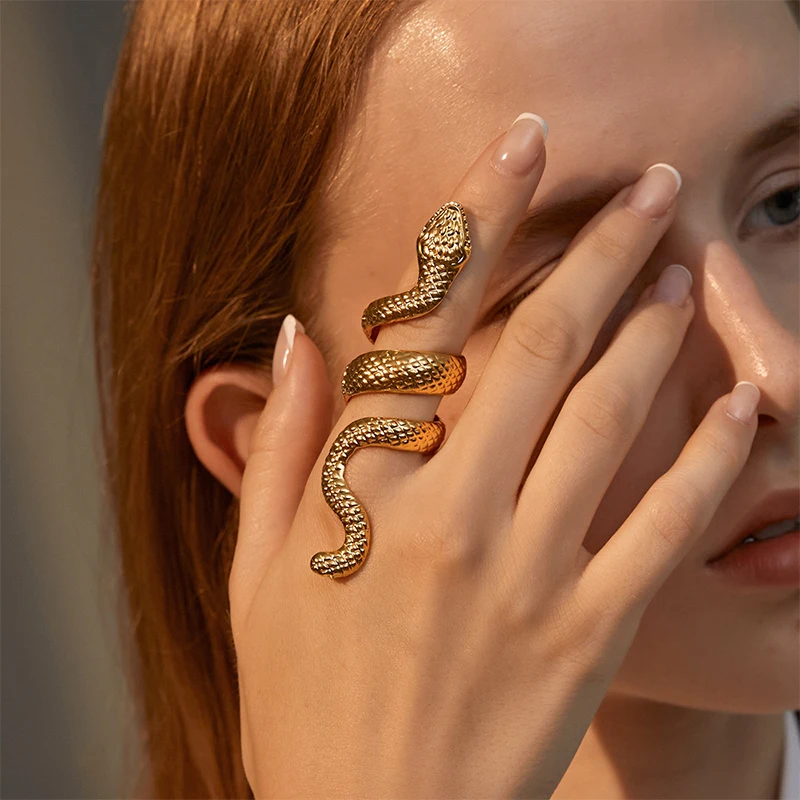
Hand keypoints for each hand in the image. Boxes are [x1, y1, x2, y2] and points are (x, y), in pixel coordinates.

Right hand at [229, 116, 757, 797]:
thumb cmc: (303, 705)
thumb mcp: (257, 575)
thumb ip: (280, 448)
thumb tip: (299, 336)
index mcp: (363, 493)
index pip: (425, 323)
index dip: (475, 222)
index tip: (521, 152)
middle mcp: (451, 515)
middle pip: (538, 347)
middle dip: (601, 251)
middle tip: (647, 186)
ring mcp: (527, 573)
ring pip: (605, 418)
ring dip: (653, 331)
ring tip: (684, 268)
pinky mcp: (587, 633)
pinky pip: (662, 525)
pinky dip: (708, 458)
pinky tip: (741, 403)